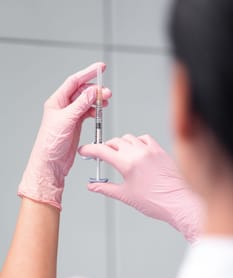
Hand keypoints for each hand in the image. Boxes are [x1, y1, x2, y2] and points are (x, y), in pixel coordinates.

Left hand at [18, 62, 111, 209]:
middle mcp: (63, 107)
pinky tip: (99, 111)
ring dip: (96, 100)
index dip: (87, 73)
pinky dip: (95, 111)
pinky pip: (87, 112)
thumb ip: (80, 105)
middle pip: (82, 91)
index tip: (100, 68)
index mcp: (56, 102)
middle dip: (95, 89)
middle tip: (106, 92)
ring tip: (106, 101)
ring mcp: (71, 116)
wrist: (51, 162)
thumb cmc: (50, 143)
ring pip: (86, 102)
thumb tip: (92, 92)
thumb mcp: (66, 120)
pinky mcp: (76, 124)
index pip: (74, 82)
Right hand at [79, 134, 203, 241]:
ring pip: (129, 138)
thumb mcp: (125, 195)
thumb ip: (106, 188)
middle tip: (100, 155)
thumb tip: (93, 186)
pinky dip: (136, 141)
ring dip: (120, 143)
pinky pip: (145, 138)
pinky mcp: (160, 151)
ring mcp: (150, 150)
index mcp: (128, 164)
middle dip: (104, 148)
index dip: (90, 149)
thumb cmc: (156, 201)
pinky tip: (136, 150)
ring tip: (118, 153)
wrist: (179, 202)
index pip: (102, 151)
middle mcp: (139, 153)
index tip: (84, 151)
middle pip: (114, 142)